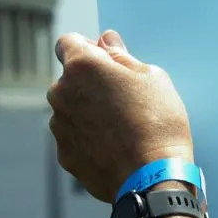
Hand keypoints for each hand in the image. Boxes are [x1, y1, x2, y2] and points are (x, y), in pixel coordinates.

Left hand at [49, 31, 194, 200]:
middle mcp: (61, 93)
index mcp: (82, 66)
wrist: (154, 176)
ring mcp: (59, 126)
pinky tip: (116, 148)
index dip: (89, 49)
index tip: (108, 62)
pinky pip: (74, 138)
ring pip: (71, 110)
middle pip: (70, 79)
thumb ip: (121, 56)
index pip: (68, 42)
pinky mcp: (64, 154)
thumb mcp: (151, 77)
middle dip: (90, 84)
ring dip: (88, 112)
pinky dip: (89, 139)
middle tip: (124, 99)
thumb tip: (105, 41)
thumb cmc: (158, 121)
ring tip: (122, 128)